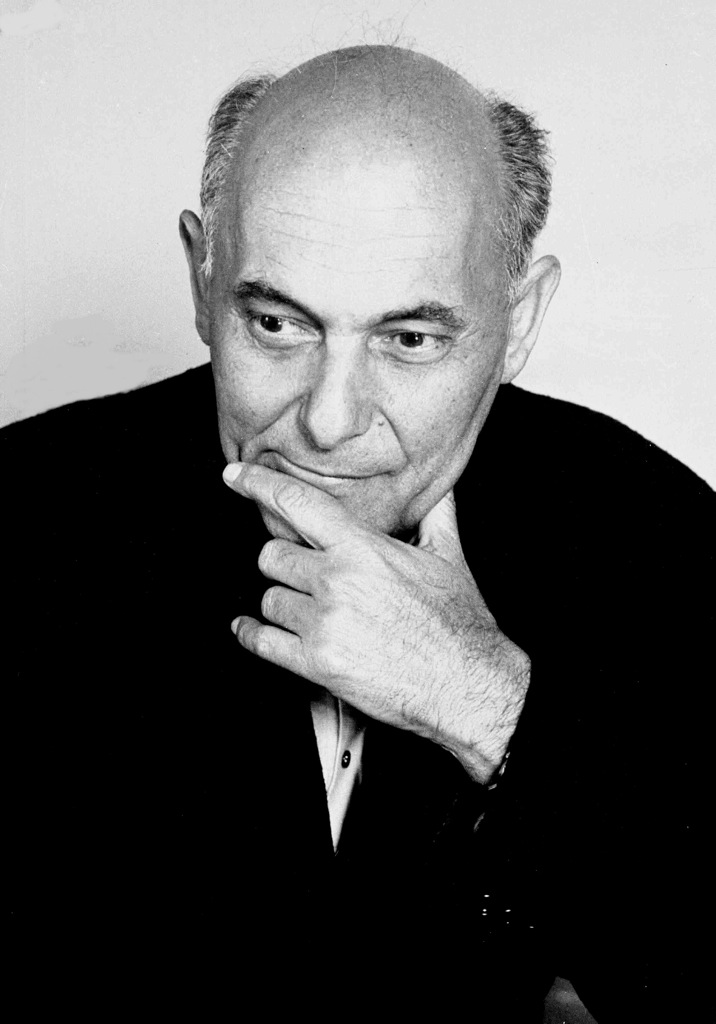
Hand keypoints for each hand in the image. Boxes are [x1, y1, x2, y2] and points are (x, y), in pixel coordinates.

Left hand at [223, 463, 528, 782]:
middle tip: (307, 575)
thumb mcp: (449, 556)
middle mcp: (337, 580)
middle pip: (272, 555)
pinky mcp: (316, 663)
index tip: (234, 477)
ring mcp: (323, 622)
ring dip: (283, 603)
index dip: (258, 485)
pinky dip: (252, 633)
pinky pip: (261, 640)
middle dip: (285, 564)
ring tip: (309, 611)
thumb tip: (439, 485)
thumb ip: (435, 513)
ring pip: (269, 598)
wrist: (466, 683)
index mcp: (363, 547)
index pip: (297, 503)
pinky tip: (251, 628)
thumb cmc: (458, 621)